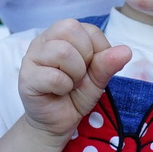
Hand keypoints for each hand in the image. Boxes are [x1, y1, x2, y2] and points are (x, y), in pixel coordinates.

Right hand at [16, 20, 133, 142]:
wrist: (58, 123)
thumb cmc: (75, 95)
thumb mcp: (98, 79)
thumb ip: (108, 64)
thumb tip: (126, 51)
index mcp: (62, 34)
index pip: (88, 28)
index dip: (99, 49)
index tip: (92, 67)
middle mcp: (44, 40)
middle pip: (70, 29)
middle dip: (85, 57)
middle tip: (79, 75)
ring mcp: (32, 57)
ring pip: (62, 51)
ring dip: (75, 73)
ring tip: (70, 84)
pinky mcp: (26, 77)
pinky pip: (54, 76)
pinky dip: (64, 88)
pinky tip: (59, 92)